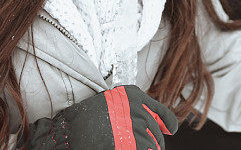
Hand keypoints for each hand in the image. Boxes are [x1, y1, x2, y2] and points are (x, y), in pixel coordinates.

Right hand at [27, 85, 177, 148]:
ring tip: (131, 147)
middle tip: (140, 146)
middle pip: (156, 133)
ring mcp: (137, 128)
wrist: (70, 130)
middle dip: (152, 142)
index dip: (168, 123)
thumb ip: (133, 108)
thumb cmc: (87, 117)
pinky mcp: (133, 144)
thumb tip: (155, 123)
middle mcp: (139, 110)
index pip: (161, 111)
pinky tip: (129, 148)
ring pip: (153, 145)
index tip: (169, 130)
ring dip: (146, 148)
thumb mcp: (111, 102)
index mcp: (134, 96)